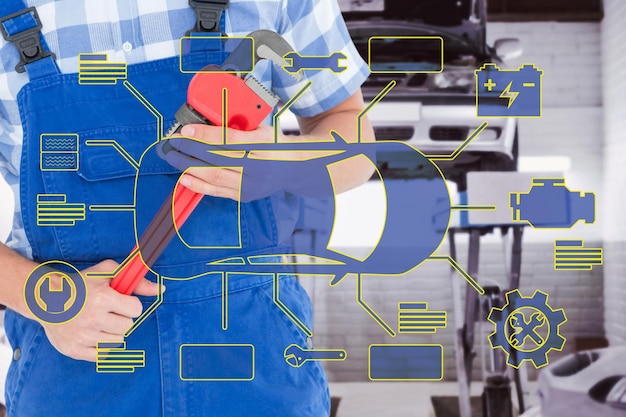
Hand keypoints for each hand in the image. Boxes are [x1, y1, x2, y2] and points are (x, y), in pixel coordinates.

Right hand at [41, 260, 160, 361]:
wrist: (46, 299)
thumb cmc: (81, 284)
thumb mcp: (107, 272)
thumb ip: (136, 280)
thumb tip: (161, 289)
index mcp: (101, 298)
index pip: (136, 309)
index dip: (130, 304)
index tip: (120, 301)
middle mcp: (92, 319)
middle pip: (128, 326)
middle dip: (121, 318)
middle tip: (108, 311)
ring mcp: (82, 337)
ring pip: (118, 342)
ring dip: (112, 332)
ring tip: (99, 321)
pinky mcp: (74, 350)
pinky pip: (104, 355)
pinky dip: (102, 345)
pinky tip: (93, 333)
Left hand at [172, 123, 288, 200]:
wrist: (296, 168)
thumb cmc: (275, 143)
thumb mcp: (262, 129)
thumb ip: (238, 127)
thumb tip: (205, 124)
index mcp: (264, 144)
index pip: (229, 139)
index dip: (204, 134)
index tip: (185, 130)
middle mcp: (259, 167)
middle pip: (217, 158)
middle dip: (191, 149)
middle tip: (173, 142)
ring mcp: (252, 184)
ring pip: (214, 176)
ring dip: (189, 166)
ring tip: (174, 157)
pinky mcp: (246, 195)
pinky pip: (217, 190)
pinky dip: (198, 184)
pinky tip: (184, 177)